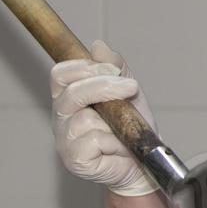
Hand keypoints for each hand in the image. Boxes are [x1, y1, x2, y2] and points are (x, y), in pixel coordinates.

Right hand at [50, 40, 157, 197]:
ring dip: (115, 123)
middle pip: (73, 92)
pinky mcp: (73, 160)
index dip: (86, 67)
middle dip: (106, 86)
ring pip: (86, 119)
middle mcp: (61, 117)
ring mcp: (64, 140)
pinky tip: (118, 149)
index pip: (61, 74)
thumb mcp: (128, 92)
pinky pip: (93, 141)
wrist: (145, 161)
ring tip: (123, 132)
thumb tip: (97, 46)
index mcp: (68, 97)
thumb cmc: (132, 127)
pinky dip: (114, 143)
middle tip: (132, 88)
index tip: (113, 71)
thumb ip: (115, 68)